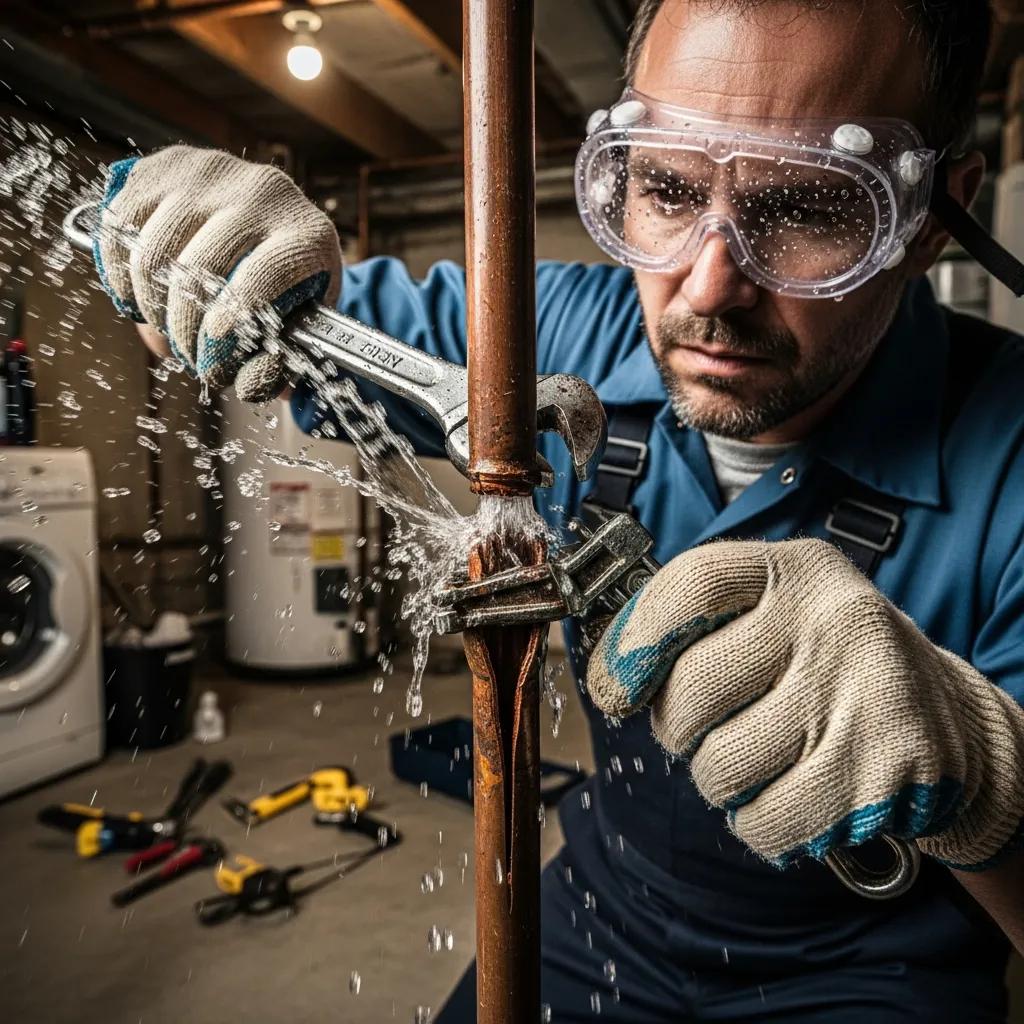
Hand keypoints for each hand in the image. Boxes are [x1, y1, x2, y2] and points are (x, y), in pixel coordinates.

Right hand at [93, 145, 341, 401]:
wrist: (279, 216)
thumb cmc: (293, 283)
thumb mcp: (302, 321)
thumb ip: (280, 360)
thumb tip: (245, 385)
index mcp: (306, 234)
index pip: (259, 280)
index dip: (228, 327)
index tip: (211, 362)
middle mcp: (263, 192)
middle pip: (198, 270)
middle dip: (184, 328)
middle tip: (187, 355)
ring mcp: (212, 171)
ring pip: (153, 250)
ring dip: (150, 304)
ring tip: (164, 327)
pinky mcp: (168, 164)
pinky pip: (122, 225)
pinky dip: (121, 271)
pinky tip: (138, 295)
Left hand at [587, 538, 1023, 869]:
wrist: (942, 718)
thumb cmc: (820, 662)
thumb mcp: (767, 612)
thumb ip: (689, 624)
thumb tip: (609, 679)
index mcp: (795, 569)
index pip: (692, 586)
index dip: (635, 641)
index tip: (617, 688)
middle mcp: (836, 618)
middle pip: (693, 689)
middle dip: (676, 726)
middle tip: (704, 727)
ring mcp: (868, 693)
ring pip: (721, 766)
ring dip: (716, 779)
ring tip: (753, 757)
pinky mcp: (889, 771)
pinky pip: (767, 821)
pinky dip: (756, 821)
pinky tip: (784, 794)